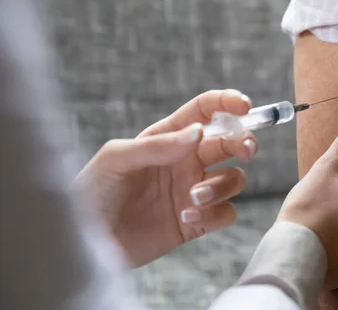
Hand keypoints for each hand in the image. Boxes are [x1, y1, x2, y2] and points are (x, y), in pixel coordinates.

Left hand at [73, 89, 257, 266]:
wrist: (87, 240)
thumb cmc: (94, 191)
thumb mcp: (117, 158)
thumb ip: (159, 144)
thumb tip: (199, 132)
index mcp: (169, 138)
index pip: (205, 112)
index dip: (228, 103)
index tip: (244, 106)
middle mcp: (186, 161)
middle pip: (230, 142)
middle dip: (243, 141)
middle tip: (244, 149)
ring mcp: (194, 191)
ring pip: (234, 178)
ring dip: (222, 186)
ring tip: (193, 197)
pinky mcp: (197, 222)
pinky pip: (226, 213)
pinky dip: (215, 214)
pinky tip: (187, 218)